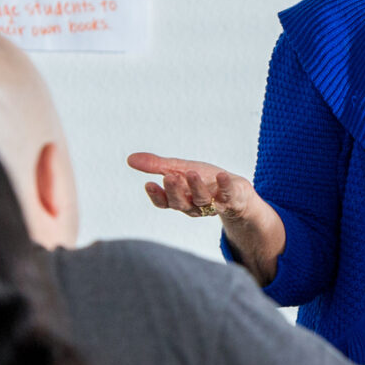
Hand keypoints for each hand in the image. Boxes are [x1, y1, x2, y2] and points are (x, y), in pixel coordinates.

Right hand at [128, 152, 285, 283]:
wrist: (235, 191)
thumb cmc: (204, 180)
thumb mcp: (179, 169)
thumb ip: (156, 165)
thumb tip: (129, 159)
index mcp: (180, 199)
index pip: (164, 202)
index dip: (157, 195)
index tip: (149, 183)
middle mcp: (194, 205)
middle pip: (181, 203)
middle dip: (175, 191)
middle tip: (169, 177)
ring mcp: (213, 204)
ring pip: (202, 200)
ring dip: (196, 187)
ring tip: (191, 173)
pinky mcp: (231, 199)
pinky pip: (228, 194)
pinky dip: (225, 186)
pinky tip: (222, 176)